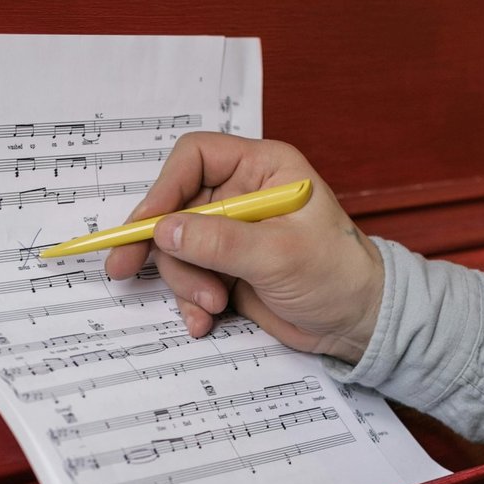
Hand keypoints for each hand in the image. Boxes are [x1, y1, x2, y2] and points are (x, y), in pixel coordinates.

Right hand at [105, 133, 383, 362]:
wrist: (358, 325)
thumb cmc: (337, 276)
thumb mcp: (278, 255)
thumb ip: (219, 240)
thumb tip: (165, 230)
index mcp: (263, 169)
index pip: (196, 158)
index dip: (164, 188)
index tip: (144, 225)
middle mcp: (243, 194)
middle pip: (176, 207)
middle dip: (165, 248)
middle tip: (126, 272)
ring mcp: (232, 234)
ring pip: (177, 249)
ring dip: (184, 282)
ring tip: (212, 306)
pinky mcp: (227, 269)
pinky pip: (188, 278)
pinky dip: (190, 301)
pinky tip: (205, 321)